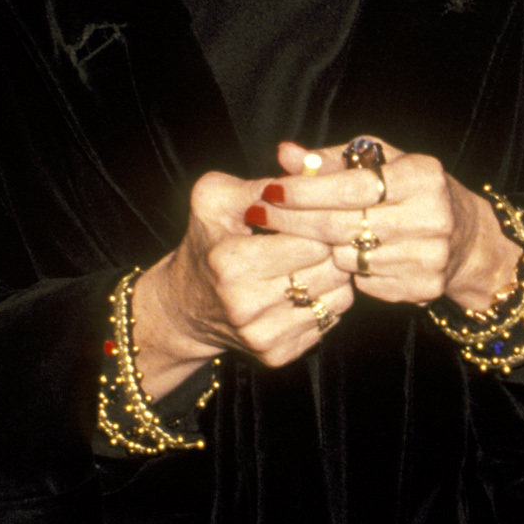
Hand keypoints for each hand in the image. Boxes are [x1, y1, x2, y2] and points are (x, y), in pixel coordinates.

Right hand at [128, 171, 347, 397]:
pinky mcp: (277, 355)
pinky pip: (330, 321)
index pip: (311, 240)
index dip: (320, 223)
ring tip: (316, 260)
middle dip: (332, 248)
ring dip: (336, 275)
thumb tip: (308, 167)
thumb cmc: (205, 244)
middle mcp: (247, 305)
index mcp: (231, 262)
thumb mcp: (216, 200)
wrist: (184, 308)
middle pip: (329, 269)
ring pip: (338, 297)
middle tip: (325, 236)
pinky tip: (308, 287)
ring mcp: (264, 336)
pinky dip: (328, 300)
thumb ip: (262, 182)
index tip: (318, 215)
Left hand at [244, 139, 519, 313]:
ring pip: (348, 257)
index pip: (350, 186)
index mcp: (424, 176)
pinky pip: (364, 281)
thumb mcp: (381, 164)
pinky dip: (349, 269)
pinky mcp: (423, 288)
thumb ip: (332, 159)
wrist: (467, 240)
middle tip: (260, 215)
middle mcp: (433, 217)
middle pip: (342, 225)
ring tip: (312, 235)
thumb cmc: (411, 191)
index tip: (270, 189)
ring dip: (322, 247)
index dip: (305, 190)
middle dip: (294, 220)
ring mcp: (430, 257)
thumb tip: (285, 153)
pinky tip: (349, 255)